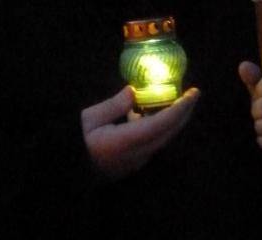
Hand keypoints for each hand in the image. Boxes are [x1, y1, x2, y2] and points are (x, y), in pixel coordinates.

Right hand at [81, 85, 198, 178]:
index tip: (194, 92)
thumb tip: (134, 91)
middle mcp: (139, 153)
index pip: (163, 123)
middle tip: (193, 93)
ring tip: (178, 99)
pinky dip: (162, 125)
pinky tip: (154, 112)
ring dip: (174, 119)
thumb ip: (115, 105)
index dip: (181, 107)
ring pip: (164, 137)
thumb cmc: (75, 142)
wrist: (67, 171)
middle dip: (184, 112)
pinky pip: (154, 141)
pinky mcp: (133, 162)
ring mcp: (138, 160)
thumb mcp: (90, 118)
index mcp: (128, 141)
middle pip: (170, 132)